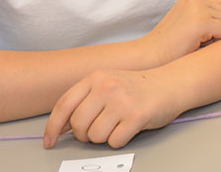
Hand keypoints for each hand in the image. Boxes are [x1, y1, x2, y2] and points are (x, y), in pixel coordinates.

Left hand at [44, 68, 177, 147]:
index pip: (64, 105)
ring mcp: (122, 101)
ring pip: (95, 136)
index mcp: (95, 78)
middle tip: (97, 130)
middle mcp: (107, 87)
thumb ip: (85, 99)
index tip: (50, 142)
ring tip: (117, 125)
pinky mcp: (137, 116)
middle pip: (78, 125)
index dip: (53, 127)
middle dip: (84, 135)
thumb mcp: (108, 83)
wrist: (171, 84)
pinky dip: (119, 140)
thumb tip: (61, 127)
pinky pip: (114, 142)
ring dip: (104, 138)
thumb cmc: (137, 88)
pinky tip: (128, 128)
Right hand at [139, 0, 220, 67]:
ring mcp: (198, 9)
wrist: (149, 56)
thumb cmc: (168, 47)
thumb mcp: (186, 23)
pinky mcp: (201, 22)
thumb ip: (205, 16)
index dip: (219, 22)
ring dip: (220, 36)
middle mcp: (195, 0)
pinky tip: (199, 46)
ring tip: (199, 43)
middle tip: (202, 41)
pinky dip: (218, 42)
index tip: (205, 35)